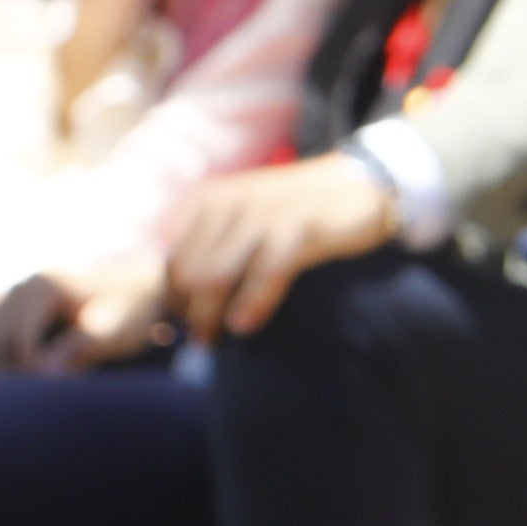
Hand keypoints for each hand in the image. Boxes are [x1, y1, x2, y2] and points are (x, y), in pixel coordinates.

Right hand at [0, 260, 171, 374]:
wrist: (142, 283)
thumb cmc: (132, 307)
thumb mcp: (115, 329)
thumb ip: (79, 348)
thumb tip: (41, 374)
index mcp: (41, 287)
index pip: (18, 341)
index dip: (24, 376)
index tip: (35, 404)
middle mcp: (16, 291)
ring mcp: (6, 303)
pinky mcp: (5, 317)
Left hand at [165, 155, 399, 343]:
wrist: (357, 186)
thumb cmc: (295, 216)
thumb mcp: (245, 222)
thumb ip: (213, 252)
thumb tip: (180, 304)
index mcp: (208, 201)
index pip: (170, 262)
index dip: (172, 301)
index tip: (185, 328)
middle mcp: (229, 203)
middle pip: (187, 274)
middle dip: (190, 314)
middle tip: (205, 339)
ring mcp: (264, 214)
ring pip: (216, 277)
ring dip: (211, 316)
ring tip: (218, 339)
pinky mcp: (299, 227)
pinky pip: (265, 273)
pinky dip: (252, 304)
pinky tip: (245, 326)